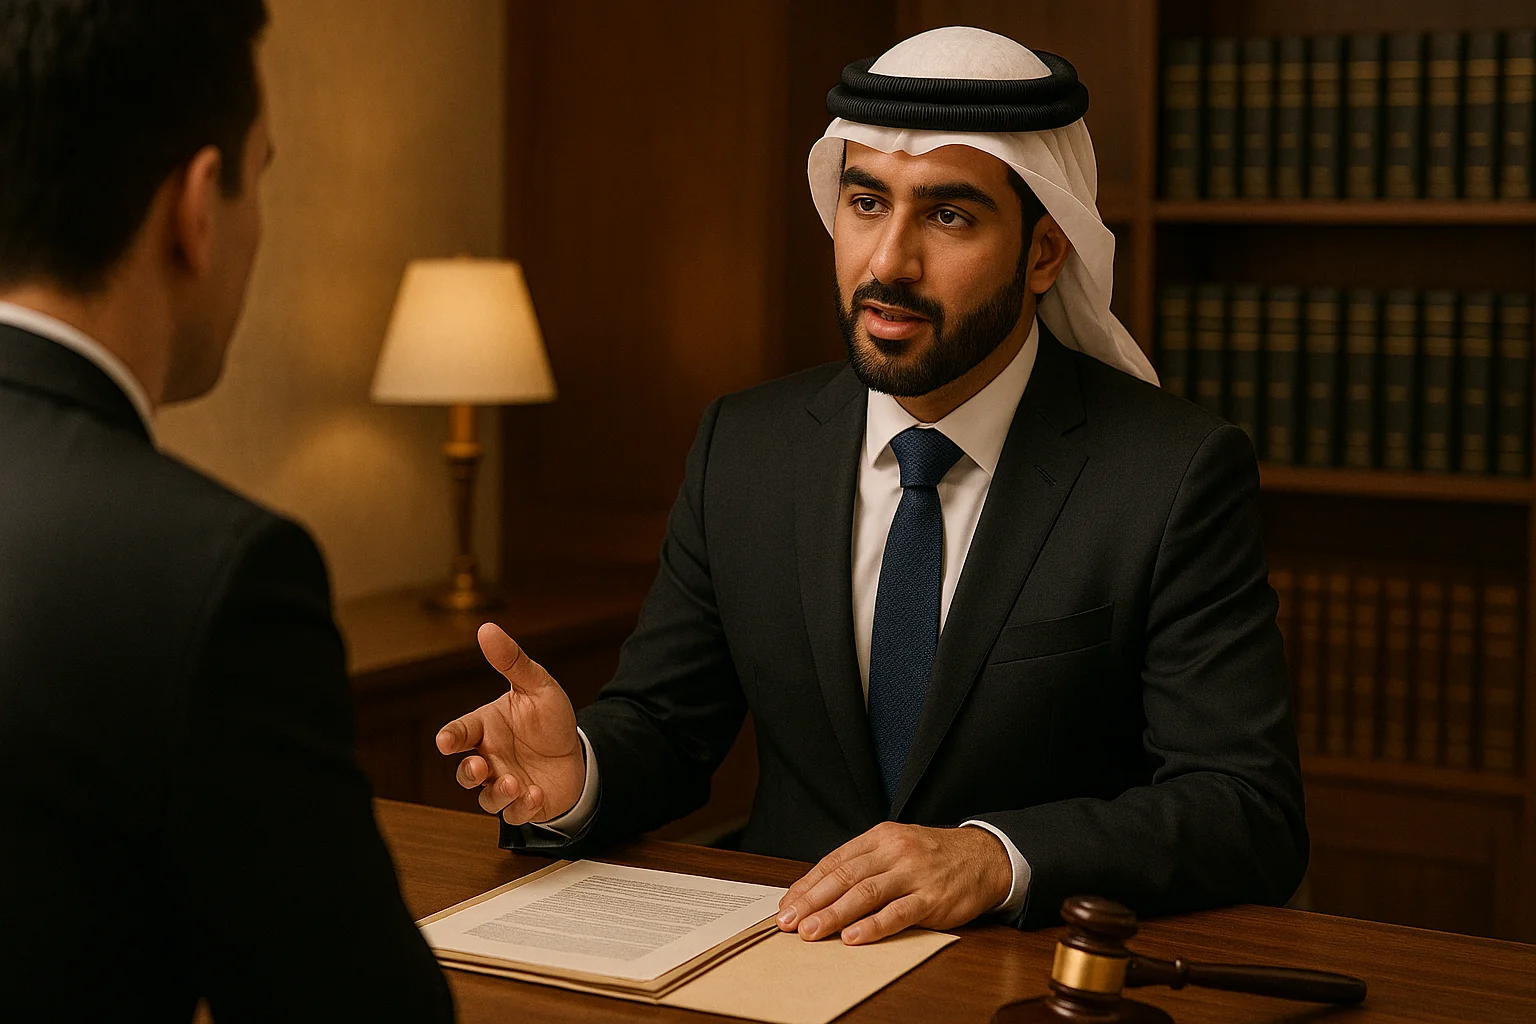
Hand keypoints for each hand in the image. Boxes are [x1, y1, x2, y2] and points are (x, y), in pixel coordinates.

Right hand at [435, 623, 585, 824]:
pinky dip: (521, 808)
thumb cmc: (550, 719)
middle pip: (465, 771)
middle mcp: (490, 757)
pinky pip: (514, 814)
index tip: (446, 741)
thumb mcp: (537, 685)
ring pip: (487, 798)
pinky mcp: (523, 804)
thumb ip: (513, 661)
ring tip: (514, 782)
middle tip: (479, 767)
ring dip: (497, 793)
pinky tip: (536, 794)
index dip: (450, 737)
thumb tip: (486, 628)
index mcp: (487, 728)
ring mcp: (504, 782)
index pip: (460, 732)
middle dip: (468, 772)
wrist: (577, 752)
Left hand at [775, 822, 1011, 944]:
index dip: (808, 884)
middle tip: (789, 922)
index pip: (835, 862)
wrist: (985, 856)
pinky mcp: (932, 898)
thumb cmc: (933, 855)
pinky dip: (873, 926)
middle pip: (845, 877)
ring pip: (866, 894)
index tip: (787, 904)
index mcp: (880, 837)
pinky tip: (854, 937)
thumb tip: (821, 890)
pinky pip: (898, 913)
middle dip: (812, 901)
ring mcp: (914, 874)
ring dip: (834, 914)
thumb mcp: (896, 846)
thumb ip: (864, 864)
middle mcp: (894, 852)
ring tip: (811, 932)